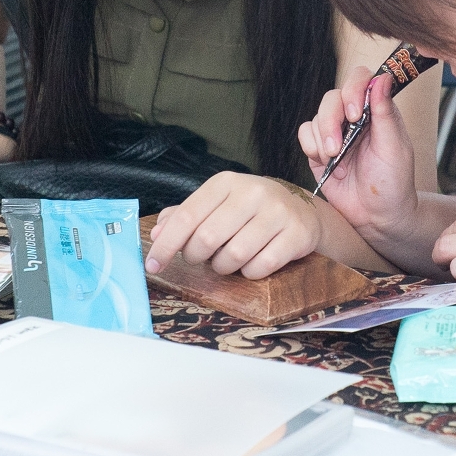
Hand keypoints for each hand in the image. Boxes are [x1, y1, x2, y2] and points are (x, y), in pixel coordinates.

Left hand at [144, 172, 322, 278]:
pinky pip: (260, 267)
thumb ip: (184, 217)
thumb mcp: (216, 205)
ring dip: (223, 267)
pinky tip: (253, 261)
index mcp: (226, 183)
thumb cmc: (249, 210)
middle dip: (196, 257)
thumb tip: (156, 235)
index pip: (187, 216)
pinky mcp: (296, 234)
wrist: (302, 210)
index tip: (153, 265)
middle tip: (201, 258)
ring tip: (228, 259)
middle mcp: (253, 193)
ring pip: (234, 256)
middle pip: (207, 239)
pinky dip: (250, 272)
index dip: (166, 245)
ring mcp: (277, 213)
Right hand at [297, 66, 417, 239]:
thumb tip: (383, 78)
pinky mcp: (318, 148)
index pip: (361, 80)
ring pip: (317, 115)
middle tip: (339, 145)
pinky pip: (304, 133)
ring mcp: (336, 132)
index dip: (353, 89)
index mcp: (378, 110)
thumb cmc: (393, 183)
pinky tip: (325, 160)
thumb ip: (385, 112)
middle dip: (332, 119)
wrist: (376, 217)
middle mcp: (355, 117)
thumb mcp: (394, 147)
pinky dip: (311, 145)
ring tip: (335, 158)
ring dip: (323, 136)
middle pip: (333, 96)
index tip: (355, 114)